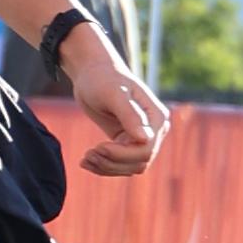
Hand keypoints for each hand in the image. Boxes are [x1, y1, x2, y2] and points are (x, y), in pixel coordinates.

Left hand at [61, 36, 165, 176]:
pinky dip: (103, 167)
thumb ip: (130, 115)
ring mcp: (141, 138)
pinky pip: (120, 165)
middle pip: (139, 163)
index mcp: (157, 117)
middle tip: (88, 154)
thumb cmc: (103, 78)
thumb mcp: (113, 94)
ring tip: (86, 158)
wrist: (92, 74)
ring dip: (106, 167)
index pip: (146, 149)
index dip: (122, 154)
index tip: (97, 147)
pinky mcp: (127, 143)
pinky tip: (86, 161)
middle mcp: (154, 130)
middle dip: (112, 162)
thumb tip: (146, 139)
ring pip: (130, 168)